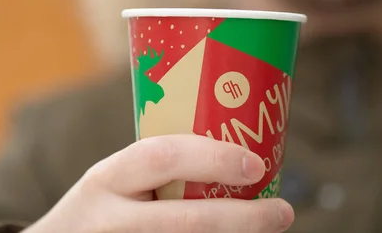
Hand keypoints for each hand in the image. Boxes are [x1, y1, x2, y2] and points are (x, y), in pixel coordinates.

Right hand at [24, 134, 294, 232]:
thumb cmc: (98, 212)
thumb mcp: (114, 182)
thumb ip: (158, 171)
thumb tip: (235, 159)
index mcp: (107, 179)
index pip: (163, 157)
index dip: (214, 158)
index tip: (257, 164)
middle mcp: (111, 221)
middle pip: (187, 221)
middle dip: (243, 219)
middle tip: (283, 213)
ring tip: (267, 231)